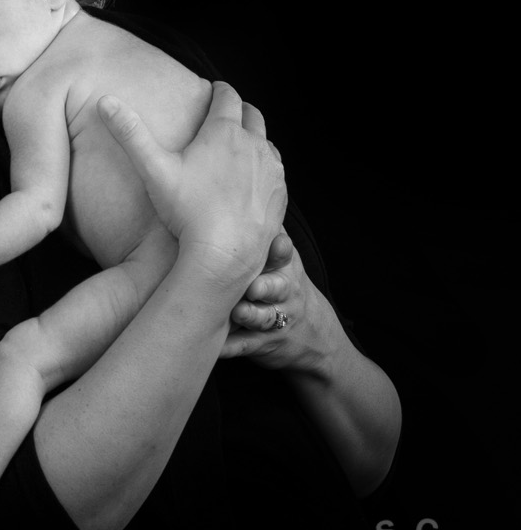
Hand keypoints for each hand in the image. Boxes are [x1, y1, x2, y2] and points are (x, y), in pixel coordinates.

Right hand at [97, 81, 285, 297]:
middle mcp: (254, 145)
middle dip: (239, 110)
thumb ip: (130, 133)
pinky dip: (265, 168)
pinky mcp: (279, 195)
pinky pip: (276, 172)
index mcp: (225, 131)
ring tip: (238, 146)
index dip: (219, 90)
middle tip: (227, 113)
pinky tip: (251, 179)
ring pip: (267, 143)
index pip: (228, 95)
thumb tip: (104, 100)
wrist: (222, 257)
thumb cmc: (186, 213)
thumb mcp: (153, 169)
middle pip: (252, 115)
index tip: (213, 89)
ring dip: (254, 139)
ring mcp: (271, 171)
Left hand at [220, 228, 330, 369]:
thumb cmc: (283, 283)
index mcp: (285, 265)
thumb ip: (263, 228)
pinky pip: (245, 346)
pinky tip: (214, 345)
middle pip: (276, 287)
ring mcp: (276, 319)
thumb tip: (232, 182)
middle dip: (264, 286)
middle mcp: (284, 290)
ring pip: (263, 317)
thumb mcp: (283, 256)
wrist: (314, 336)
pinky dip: (229, 346)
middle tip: (252, 285)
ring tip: (236, 313)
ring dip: (248, 315)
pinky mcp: (264, 344)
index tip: (276, 245)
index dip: (279, 250)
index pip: (283, 254)